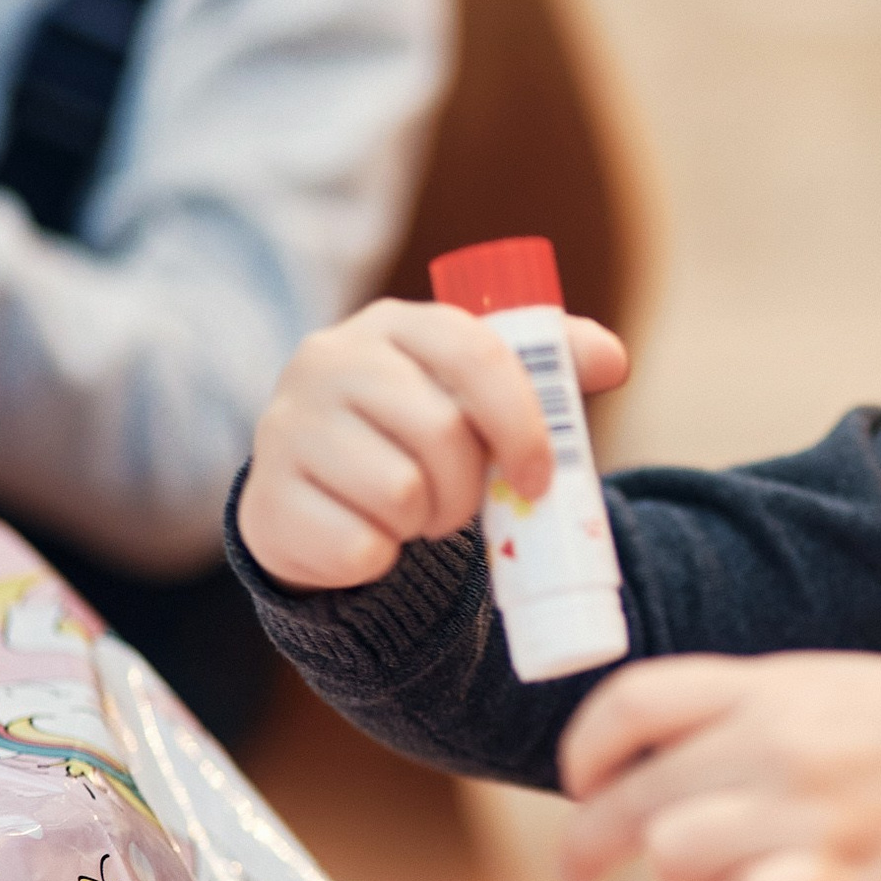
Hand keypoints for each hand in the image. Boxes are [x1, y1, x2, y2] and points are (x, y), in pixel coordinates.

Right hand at [238, 298, 629, 590]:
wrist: (323, 492)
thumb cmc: (419, 432)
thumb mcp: (479, 393)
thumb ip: (547, 371)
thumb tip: (613, 360)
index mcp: (396, 323)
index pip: (473, 352)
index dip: (520, 420)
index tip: (539, 477)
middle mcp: (331, 360)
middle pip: (441, 432)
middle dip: (468, 487)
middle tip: (460, 503)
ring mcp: (287, 425)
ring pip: (401, 492)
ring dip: (426, 522)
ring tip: (413, 512)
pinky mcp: (267, 498)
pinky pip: (358, 547)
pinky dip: (381, 557)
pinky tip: (369, 535)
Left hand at [558, 652, 880, 880]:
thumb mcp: (836, 685)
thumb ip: (750, 710)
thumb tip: (661, 749)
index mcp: (773, 687)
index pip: (631, 704)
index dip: (585, 751)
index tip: (582, 784)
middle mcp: (778, 745)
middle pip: (633, 799)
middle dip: (592, 841)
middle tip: (583, 864)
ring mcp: (808, 815)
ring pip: (676, 857)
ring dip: (685, 874)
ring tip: (723, 872)